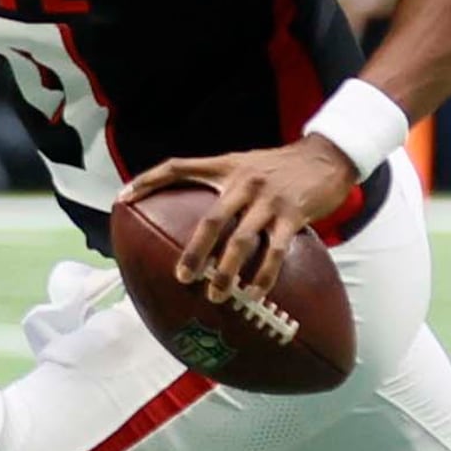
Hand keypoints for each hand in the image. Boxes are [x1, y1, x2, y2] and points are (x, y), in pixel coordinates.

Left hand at [120, 139, 360, 302]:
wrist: (328, 156)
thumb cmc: (282, 165)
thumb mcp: (246, 163)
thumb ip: (221, 181)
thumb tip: (193, 212)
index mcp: (227, 167)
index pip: (178, 166)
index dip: (148, 180)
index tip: (122, 198)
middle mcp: (245, 182)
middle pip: (211, 220)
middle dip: (195, 251)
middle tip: (182, 277)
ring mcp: (270, 200)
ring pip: (242, 240)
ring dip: (227, 271)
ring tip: (216, 294)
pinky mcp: (294, 215)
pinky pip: (276, 251)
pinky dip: (264, 275)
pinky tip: (253, 293)